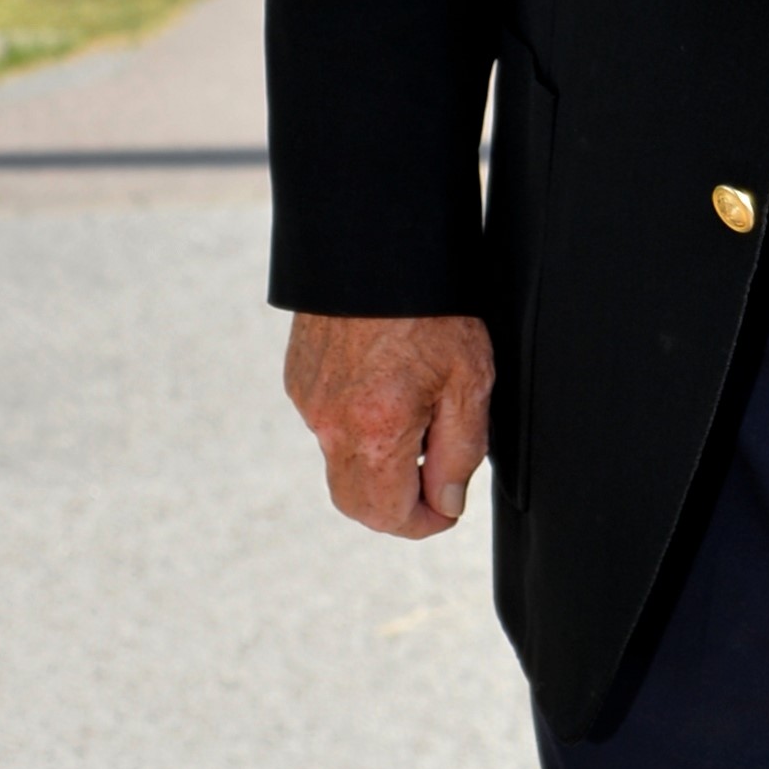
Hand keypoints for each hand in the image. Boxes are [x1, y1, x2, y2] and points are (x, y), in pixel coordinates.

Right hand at [284, 311, 495, 534]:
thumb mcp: (470, 382)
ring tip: (419, 423)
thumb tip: (446, 504)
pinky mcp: (299, 379)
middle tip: (437, 482)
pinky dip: (358, 428)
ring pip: (341, 463)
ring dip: (377, 465)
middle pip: (355, 502)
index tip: (449, 509)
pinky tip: (389, 392)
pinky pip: (328, 425)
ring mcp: (308, 401)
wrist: (377, 244)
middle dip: (397, 506)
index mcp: (374, 431)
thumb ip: (461, 453)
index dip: (425, 523)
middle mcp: (329, 423)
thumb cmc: (435, 308)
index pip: (388, 516)